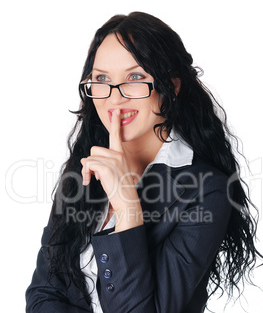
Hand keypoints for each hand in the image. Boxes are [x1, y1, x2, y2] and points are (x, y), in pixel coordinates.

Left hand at [80, 109, 142, 230]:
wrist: (127, 201)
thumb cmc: (122, 189)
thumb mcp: (114, 173)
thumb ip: (102, 163)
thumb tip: (85, 161)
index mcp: (122, 154)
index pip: (117, 135)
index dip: (115, 123)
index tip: (115, 111)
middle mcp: (118, 155)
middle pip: (95, 149)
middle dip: (91, 162)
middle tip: (93, 175)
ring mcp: (113, 160)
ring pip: (90, 158)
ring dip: (88, 169)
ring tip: (93, 179)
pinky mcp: (106, 167)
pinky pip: (88, 164)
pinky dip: (86, 173)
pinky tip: (91, 181)